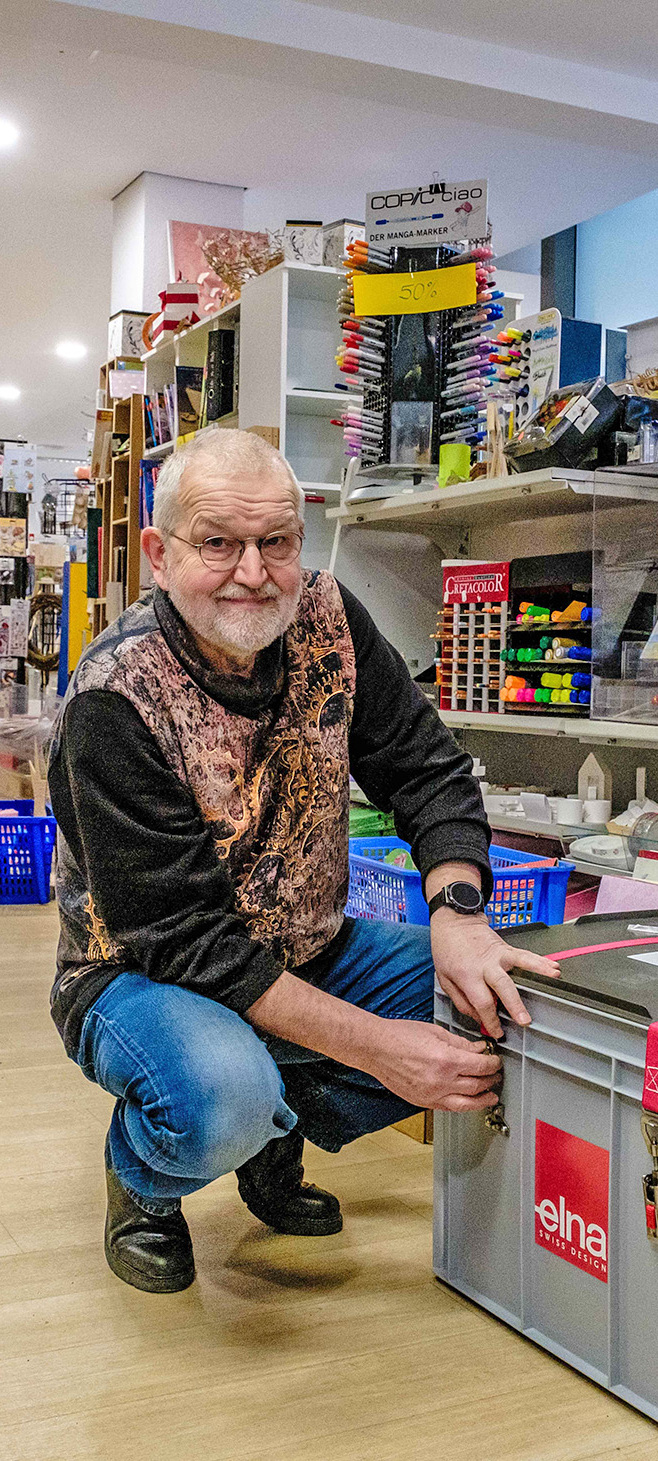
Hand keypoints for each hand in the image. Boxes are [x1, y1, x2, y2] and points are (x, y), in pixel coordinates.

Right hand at [363, 1018, 501, 1110]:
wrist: (375, 1048)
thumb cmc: (400, 1036)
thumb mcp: (435, 1032)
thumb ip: (460, 1043)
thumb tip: (477, 1049)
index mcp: (446, 1060)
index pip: (481, 1067)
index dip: (493, 1064)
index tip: (495, 1061)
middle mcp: (441, 1081)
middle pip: (477, 1086)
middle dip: (491, 1080)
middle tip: (496, 1075)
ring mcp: (431, 1094)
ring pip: (466, 1104)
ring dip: (482, 1100)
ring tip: (490, 1097)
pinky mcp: (422, 1101)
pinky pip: (448, 1108)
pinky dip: (461, 1106)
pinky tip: (467, 1101)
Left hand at [431, 910, 560, 1036]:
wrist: (453, 922)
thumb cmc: (447, 950)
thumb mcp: (444, 979)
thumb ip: (461, 1001)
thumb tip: (477, 1018)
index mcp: (467, 975)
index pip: (482, 1002)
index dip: (491, 1020)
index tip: (497, 1032)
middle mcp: (485, 965)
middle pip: (503, 986)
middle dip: (515, 1005)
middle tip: (524, 1020)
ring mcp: (498, 955)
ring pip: (520, 964)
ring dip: (537, 973)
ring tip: (553, 981)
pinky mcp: (506, 948)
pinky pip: (525, 955)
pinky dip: (540, 961)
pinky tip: (553, 968)